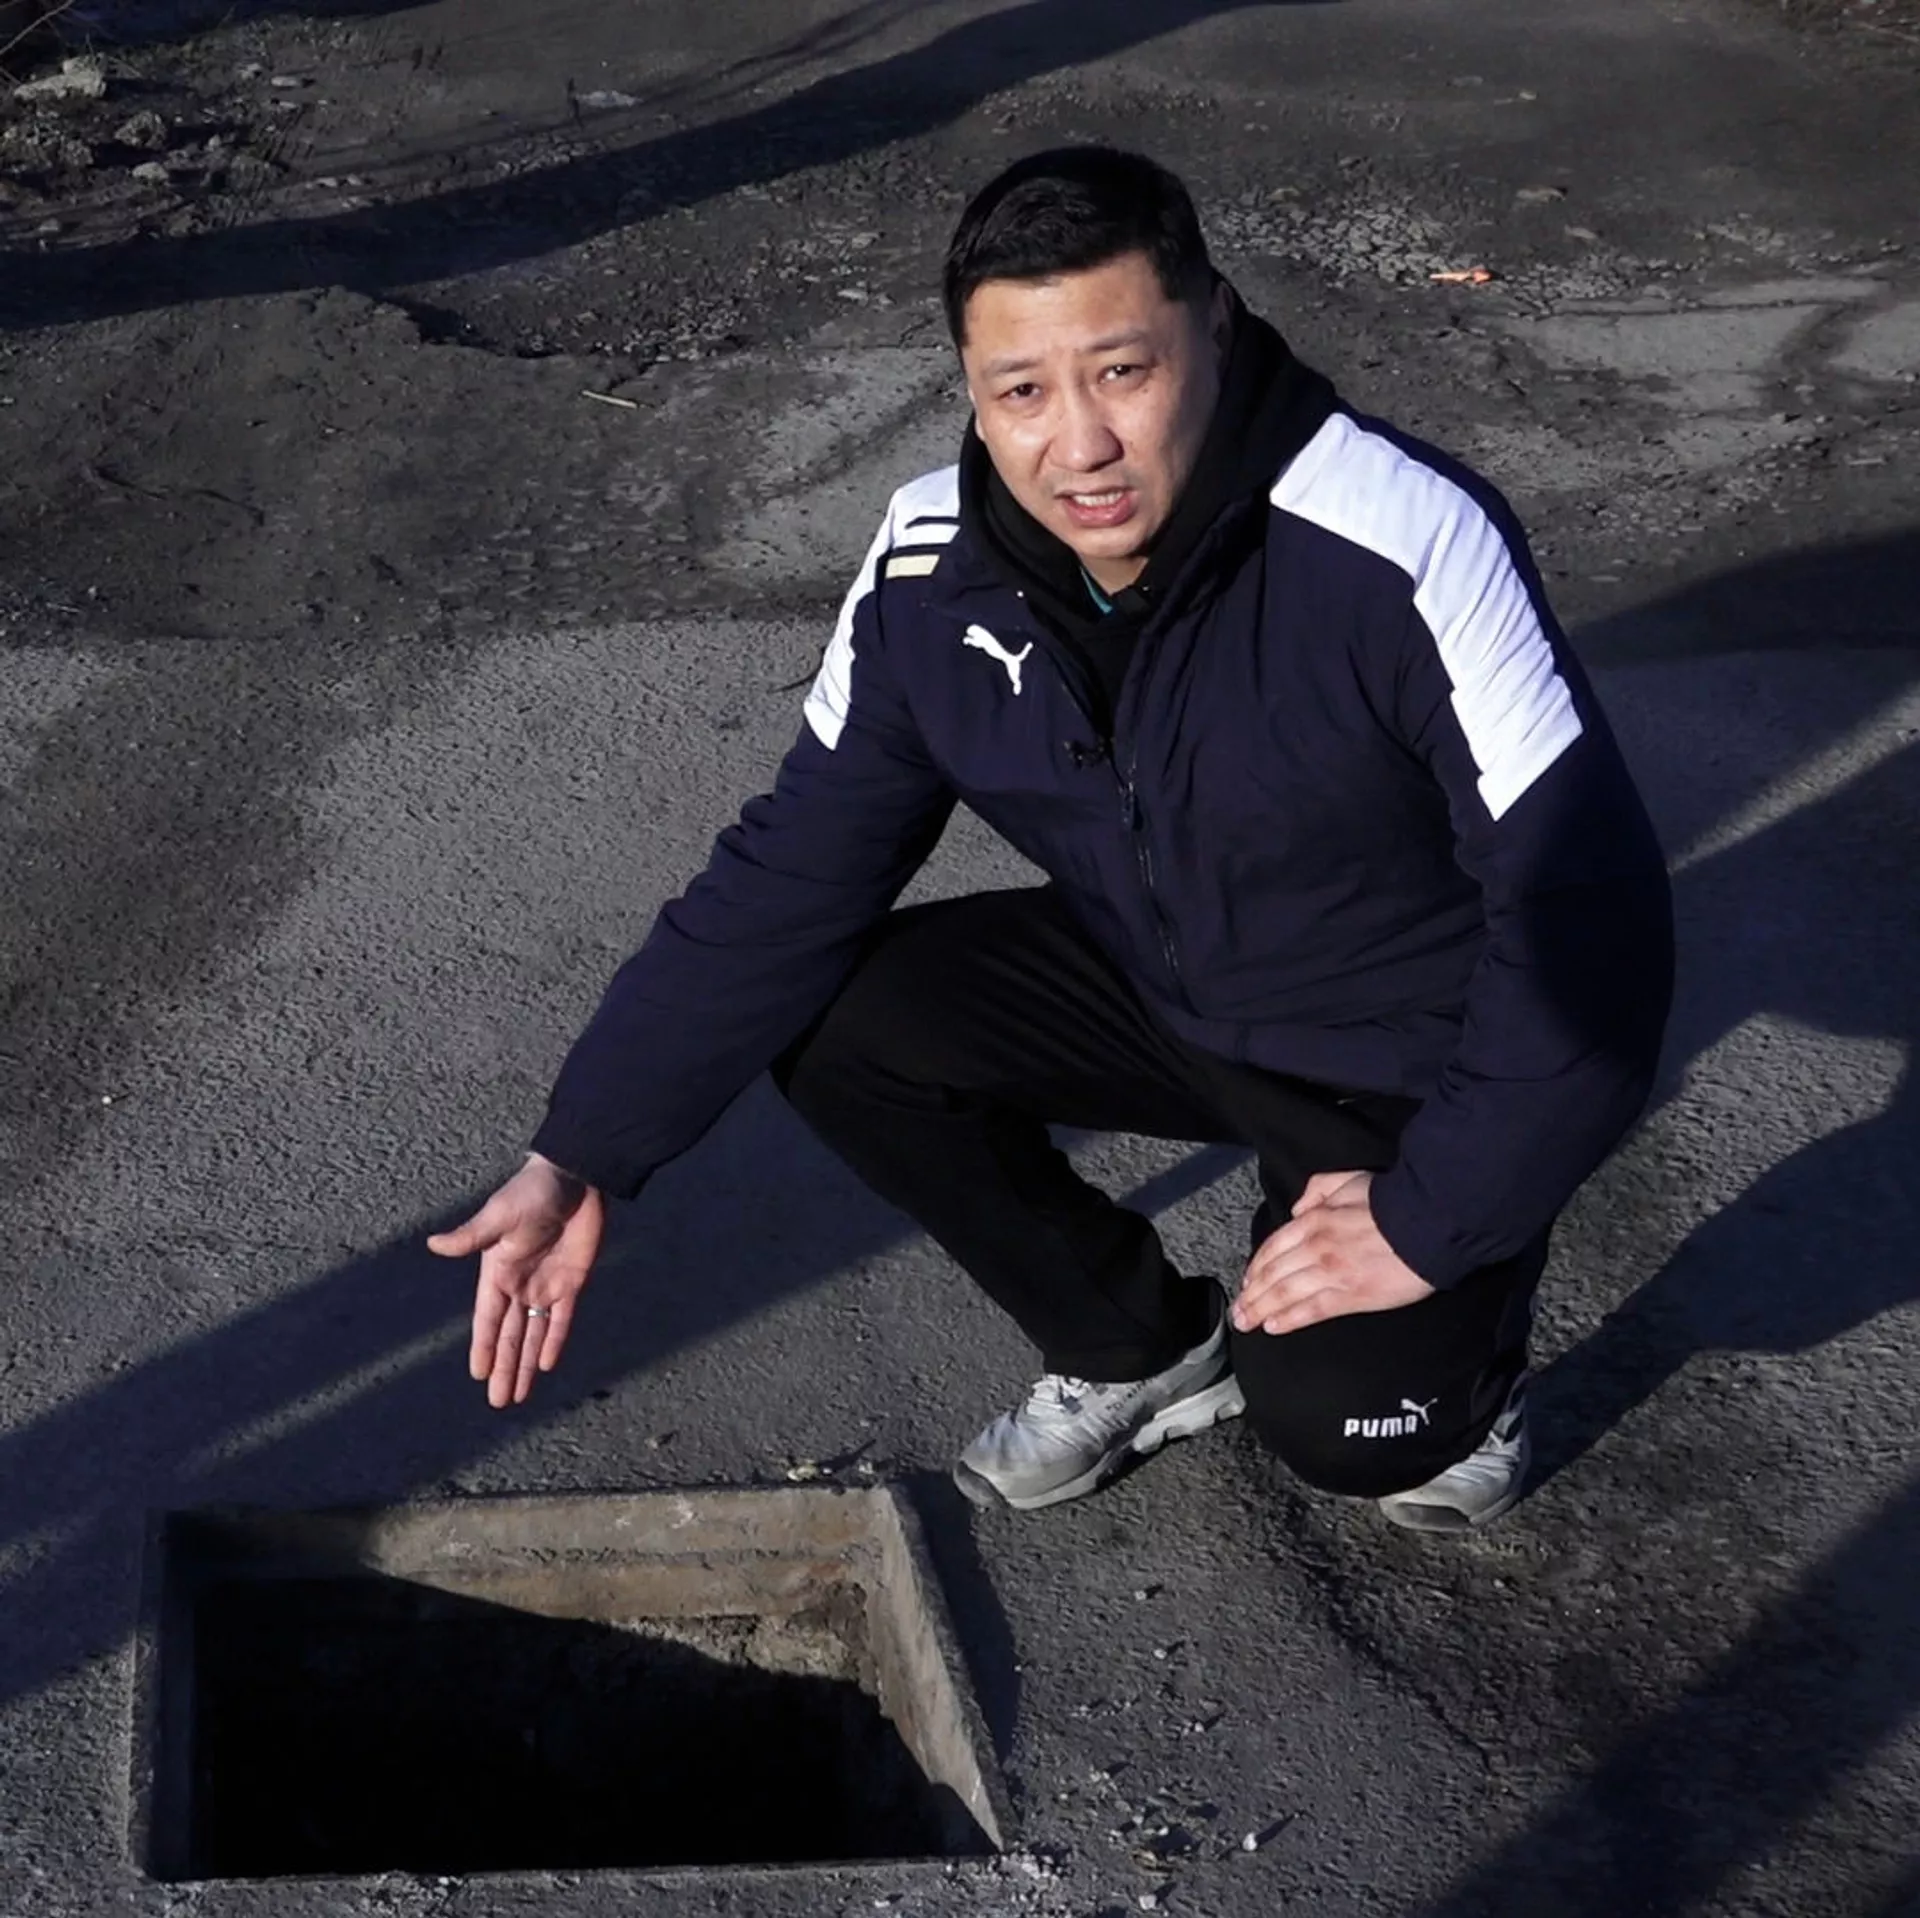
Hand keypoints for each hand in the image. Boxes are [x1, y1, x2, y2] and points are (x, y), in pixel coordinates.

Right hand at [427, 1153, 604, 1407]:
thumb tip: (434, 1245)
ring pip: (533, 1334)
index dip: (483, 1347)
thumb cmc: (533, 1191)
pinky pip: (562, 1319)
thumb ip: (472, 1235)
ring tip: (517, 1396)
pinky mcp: (573, 1282)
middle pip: (509, 1335)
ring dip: (524, 1364)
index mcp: (497, 1271)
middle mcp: (518, 1284)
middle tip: (498, 1403)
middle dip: (503, 1368)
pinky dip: (554, 1341)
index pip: (487, 1318)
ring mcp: (546, 1285)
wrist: (575, 1178)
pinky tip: (545, 1365)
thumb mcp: (500, 1214)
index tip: (476, 1375)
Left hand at [1232, 1170, 1433, 1334]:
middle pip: (1273, 1274)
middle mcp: (1315, 1247)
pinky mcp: (1351, 1295)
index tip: (1246, 1281)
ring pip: (1285, 1294)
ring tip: (1247, 1322)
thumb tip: (1298, 1209)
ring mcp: (1331, 1273)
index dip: (1256, 1266)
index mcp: (1314, 1220)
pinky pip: (1312, 1310)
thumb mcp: (1348, 1180)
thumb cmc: (1392, 1201)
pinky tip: (1273, 1327)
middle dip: (1251, 1294)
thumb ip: (1318, 1190)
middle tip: (1238, 1312)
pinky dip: (1289, 1320)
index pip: (1274, 1247)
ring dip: (1260, 1309)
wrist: (1427, 1222)